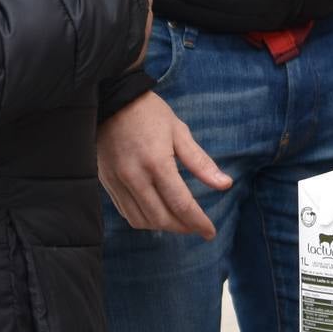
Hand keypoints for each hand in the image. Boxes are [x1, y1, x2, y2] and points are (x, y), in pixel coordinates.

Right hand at [97, 91, 233, 238]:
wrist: (111, 99)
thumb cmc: (150, 113)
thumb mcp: (179, 132)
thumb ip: (201, 162)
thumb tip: (225, 185)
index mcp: (157, 163)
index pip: (181, 204)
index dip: (198, 222)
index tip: (210, 232)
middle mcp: (135, 177)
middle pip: (161, 218)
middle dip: (182, 227)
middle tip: (197, 226)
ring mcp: (118, 182)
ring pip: (142, 220)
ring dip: (163, 226)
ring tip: (179, 221)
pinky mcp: (107, 183)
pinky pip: (126, 212)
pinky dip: (144, 219)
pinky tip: (156, 212)